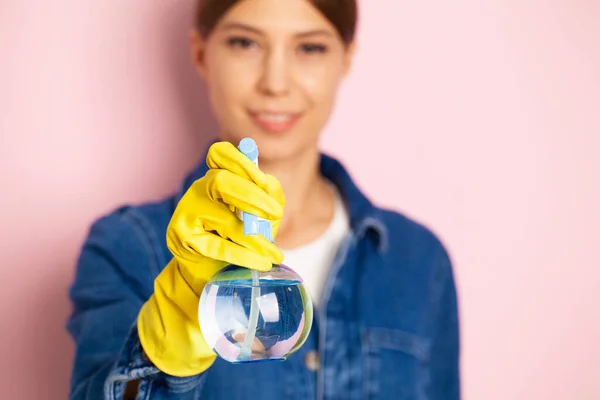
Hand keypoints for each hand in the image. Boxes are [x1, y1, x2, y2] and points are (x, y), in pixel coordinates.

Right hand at [138, 141, 285, 376]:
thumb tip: (270, 186)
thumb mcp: (261, 215)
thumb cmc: (240, 238)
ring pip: (223, 218)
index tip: (262, 180)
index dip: (241, 162)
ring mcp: (187, 212)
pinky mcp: (182, 238)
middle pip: (221, 180)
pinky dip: (243, 255)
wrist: (213, 271)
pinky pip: (216, 246)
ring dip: (254, 237)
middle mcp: (199, 190)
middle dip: (253, 197)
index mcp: (218, 176)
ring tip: (274, 254)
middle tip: (274, 214)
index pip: (220, 154)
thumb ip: (269, 197)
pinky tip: (261, 263)